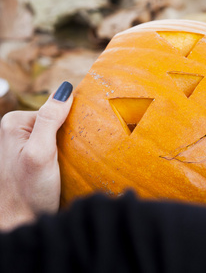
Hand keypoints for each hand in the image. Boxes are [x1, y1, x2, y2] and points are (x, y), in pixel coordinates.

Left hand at [0, 82, 72, 230]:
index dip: (73, 120)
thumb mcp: (41, 152)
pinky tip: (72, 165)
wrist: (19, 222)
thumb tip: (65, 89)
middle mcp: (19, 130)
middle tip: (78, 152)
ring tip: (76, 160)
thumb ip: (49, 119)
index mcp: (15, 122)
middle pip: (59, 120)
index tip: (85, 136)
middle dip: (73, 133)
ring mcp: (27, 144)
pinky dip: (70, 152)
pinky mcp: (36, 157)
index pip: (55, 108)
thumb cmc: (27, 191)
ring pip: (61, 134)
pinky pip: (59, 146)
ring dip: (73, 144)